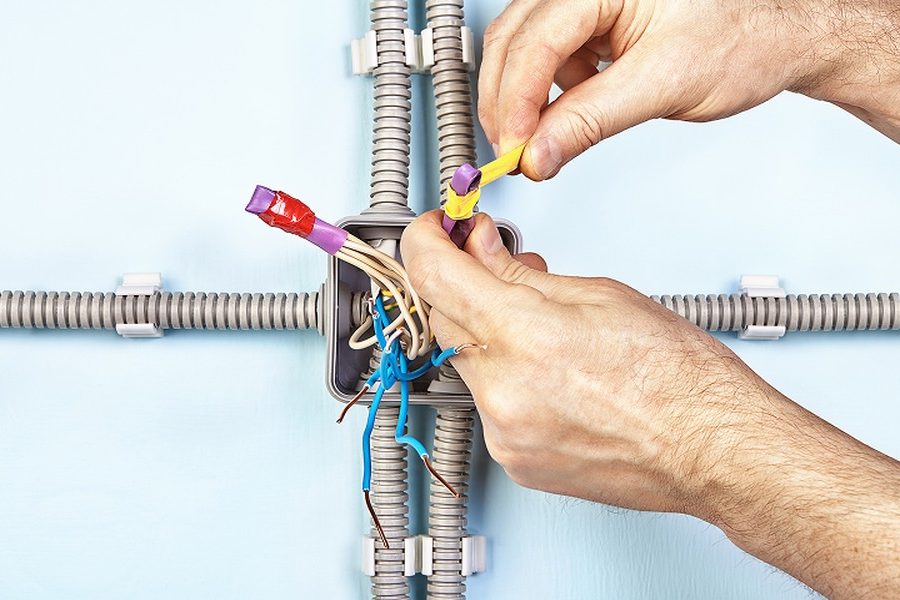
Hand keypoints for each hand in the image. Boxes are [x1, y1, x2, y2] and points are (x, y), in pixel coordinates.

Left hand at [401, 210, 899, 598]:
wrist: (713, 451)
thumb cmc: (680, 378)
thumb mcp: (600, 295)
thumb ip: (520, 275)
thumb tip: (478, 251)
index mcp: (528, 337)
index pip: (434, 275)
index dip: (424, 240)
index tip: (433, 229)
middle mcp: (505, 391)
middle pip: (443, 318)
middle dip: (460, 284)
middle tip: (488, 259)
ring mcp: (504, 432)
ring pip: (464, 361)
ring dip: (486, 333)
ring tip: (536, 321)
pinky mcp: (512, 460)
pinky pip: (486, 402)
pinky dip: (504, 376)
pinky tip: (544, 368)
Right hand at [478, 0, 899, 179]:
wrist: (776, 35)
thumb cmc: (741, 38)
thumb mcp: (662, 84)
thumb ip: (590, 120)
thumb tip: (538, 153)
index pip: (535, 41)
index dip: (515, 100)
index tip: (513, 149)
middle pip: (511, 41)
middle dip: (506, 103)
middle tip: (514, 154)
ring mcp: (584, 3)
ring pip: (520, 51)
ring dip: (522, 102)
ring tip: (540, 142)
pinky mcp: (589, 24)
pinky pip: (546, 60)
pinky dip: (544, 95)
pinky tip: (562, 117)